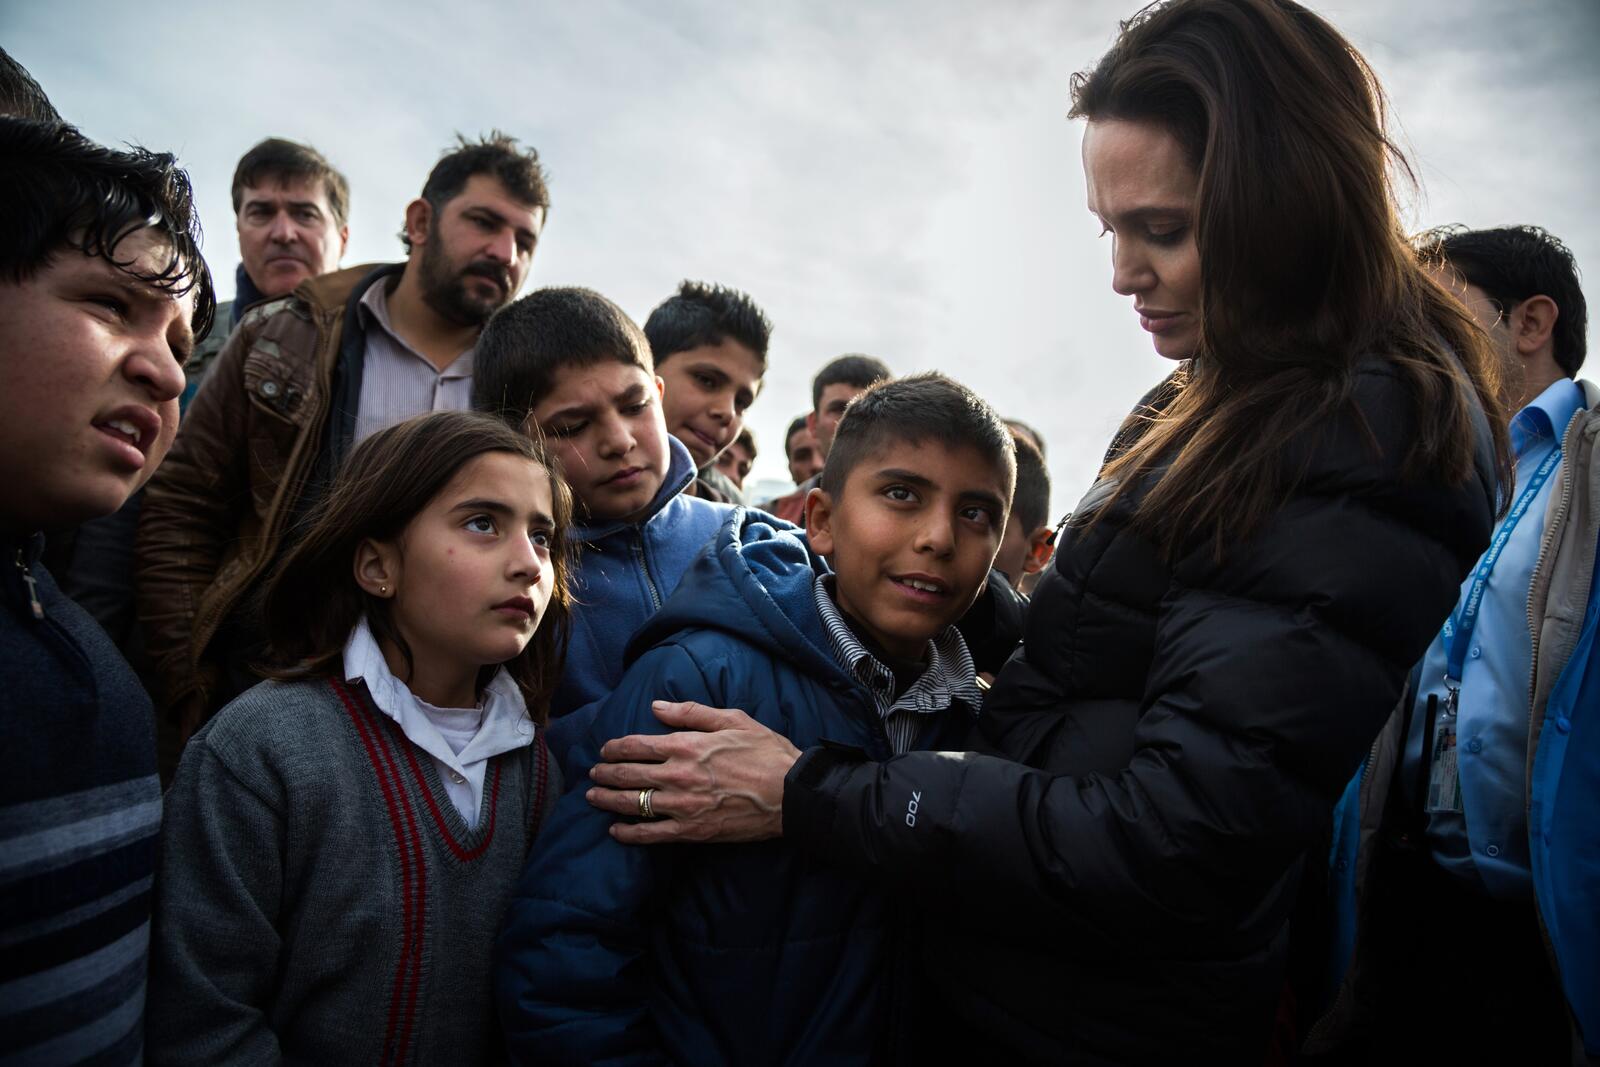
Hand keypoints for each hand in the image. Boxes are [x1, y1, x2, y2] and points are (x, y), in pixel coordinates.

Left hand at [587, 701, 800, 843]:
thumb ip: (691, 713)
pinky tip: (616, 831)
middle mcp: (678, 775)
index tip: (605, 750)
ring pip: (634, 804)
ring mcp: (682, 806)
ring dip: (608, 800)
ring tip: (594, 798)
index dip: (615, 747)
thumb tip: (656, 707)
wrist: (789, 794)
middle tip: (592, 774)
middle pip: (629, 775)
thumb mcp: (732, 720)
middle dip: (605, 774)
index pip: (637, 745)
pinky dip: (629, 833)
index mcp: (687, 746)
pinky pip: (651, 834)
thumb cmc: (765, 752)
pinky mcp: (692, 831)